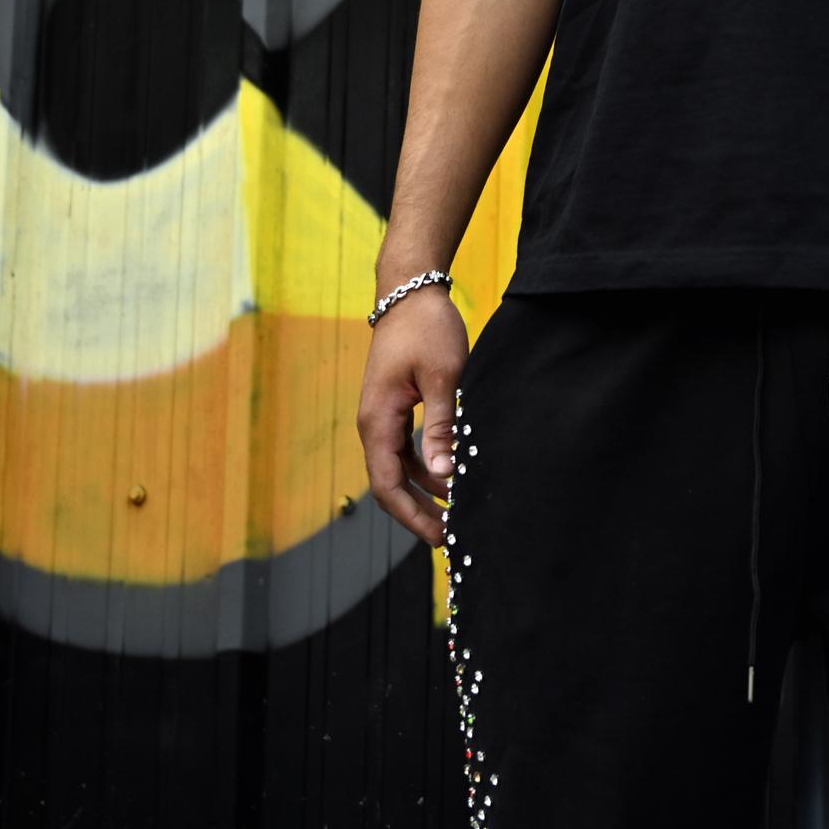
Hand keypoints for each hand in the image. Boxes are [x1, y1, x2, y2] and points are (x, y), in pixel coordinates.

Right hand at [357, 289, 470, 546]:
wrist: (409, 291)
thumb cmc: (426, 328)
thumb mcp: (443, 376)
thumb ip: (442, 425)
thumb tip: (444, 473)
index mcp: (377, 420)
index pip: (387, 485)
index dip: (412, 515)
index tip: (438, 536)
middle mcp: (373, 423)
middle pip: (389, 483)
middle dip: (417, 512)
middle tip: (449, 537)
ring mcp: (382, 415)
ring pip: (398, 467)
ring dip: (423, 490)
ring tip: (455, 512)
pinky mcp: (394, 406)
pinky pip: (405, 448)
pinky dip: (424, 466)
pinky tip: (449, 475)